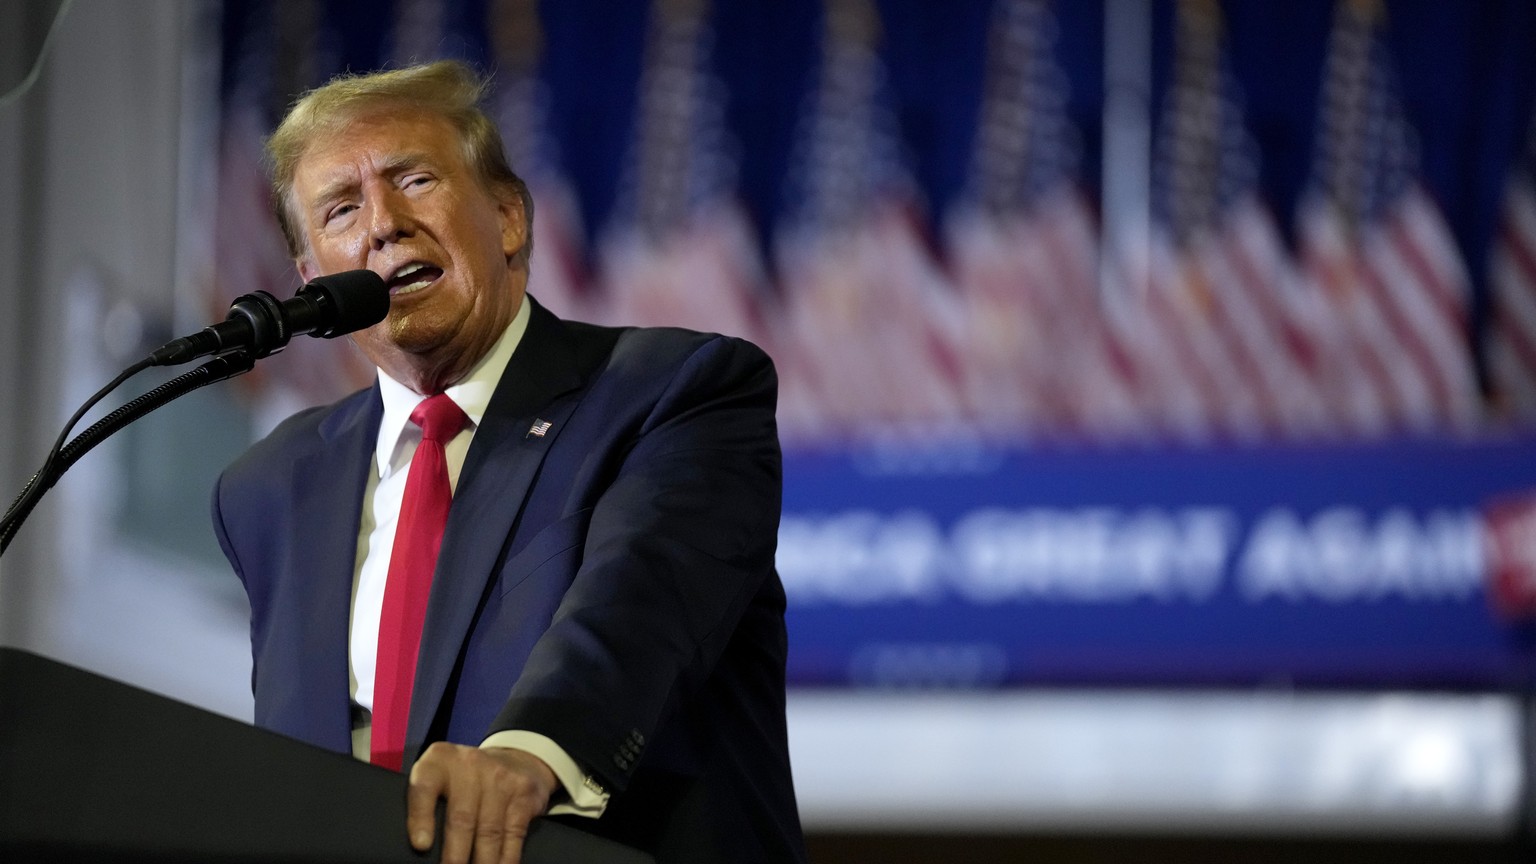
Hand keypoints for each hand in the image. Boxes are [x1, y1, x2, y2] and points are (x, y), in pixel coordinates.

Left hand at [407, 742, 558, 863]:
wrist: (514, 760)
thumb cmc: (465, 780)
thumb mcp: (441, 778)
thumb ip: (426, 804)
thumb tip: (421, 847)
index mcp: (439, 761)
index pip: (424, 788)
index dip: (420, 818)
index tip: (421, 845)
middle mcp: (470, 764)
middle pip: (461, 818)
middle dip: (455, 855)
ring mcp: (500, 777)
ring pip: (489, 831)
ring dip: (482, 862)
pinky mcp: (523, 792)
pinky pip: (514, 834)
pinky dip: (506, 858)